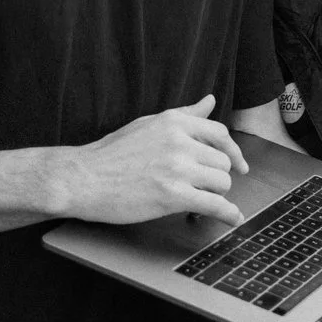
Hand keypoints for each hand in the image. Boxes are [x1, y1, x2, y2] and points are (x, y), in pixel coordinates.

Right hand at [51, 95, 248, 226]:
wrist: (80, 178)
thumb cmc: (109, 154)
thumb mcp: (148, 124)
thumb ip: (184, 114)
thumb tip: (209, 101)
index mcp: (175, 122)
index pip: (220, 134)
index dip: (234, 152)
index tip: (240, 165)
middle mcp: (180, 142)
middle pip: (222, 162)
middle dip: (215, 178)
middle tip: (201, 189)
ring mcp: (178, 168)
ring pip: (222, 183)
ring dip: (215, 195)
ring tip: (199, 202)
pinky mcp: (173, 195)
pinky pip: (215, 205)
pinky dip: (228, 215)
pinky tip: (232, 220)